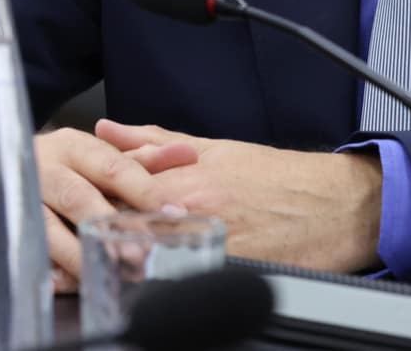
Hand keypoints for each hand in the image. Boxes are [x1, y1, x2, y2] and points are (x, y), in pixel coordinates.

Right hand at [35, 127, 199, 293]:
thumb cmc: (63, 162)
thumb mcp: (98, 152)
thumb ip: (143, 155)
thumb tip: (187, 154)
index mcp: (72, 146)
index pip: (113, 166)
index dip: (144, 190)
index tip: (174, 212)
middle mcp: (45, 167)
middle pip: (78, 197)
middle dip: (110, 225)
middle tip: (141, 251)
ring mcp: (22, 198)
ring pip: (48, 227)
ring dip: (79, 252)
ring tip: (108, 271)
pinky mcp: (9, 225)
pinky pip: (28, 249)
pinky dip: (46, 268)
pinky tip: (63, 283)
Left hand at [98, 119, 383, 274]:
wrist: (336, 205)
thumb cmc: (279, 177)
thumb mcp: (214, 146)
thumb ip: (154, 139)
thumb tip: (107, 129)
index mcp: (187, 173)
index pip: (117, 183)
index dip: (89, 193)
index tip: (75, 200)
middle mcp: (195, 206)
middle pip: (126, 219)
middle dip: (100, 228)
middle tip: (81, 237)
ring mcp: (212, 241)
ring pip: (149, 253)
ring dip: (126, 257)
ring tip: (109, 262)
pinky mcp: (232, 271)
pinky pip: (185, 278)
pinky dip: (161, 279)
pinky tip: (150, 280)